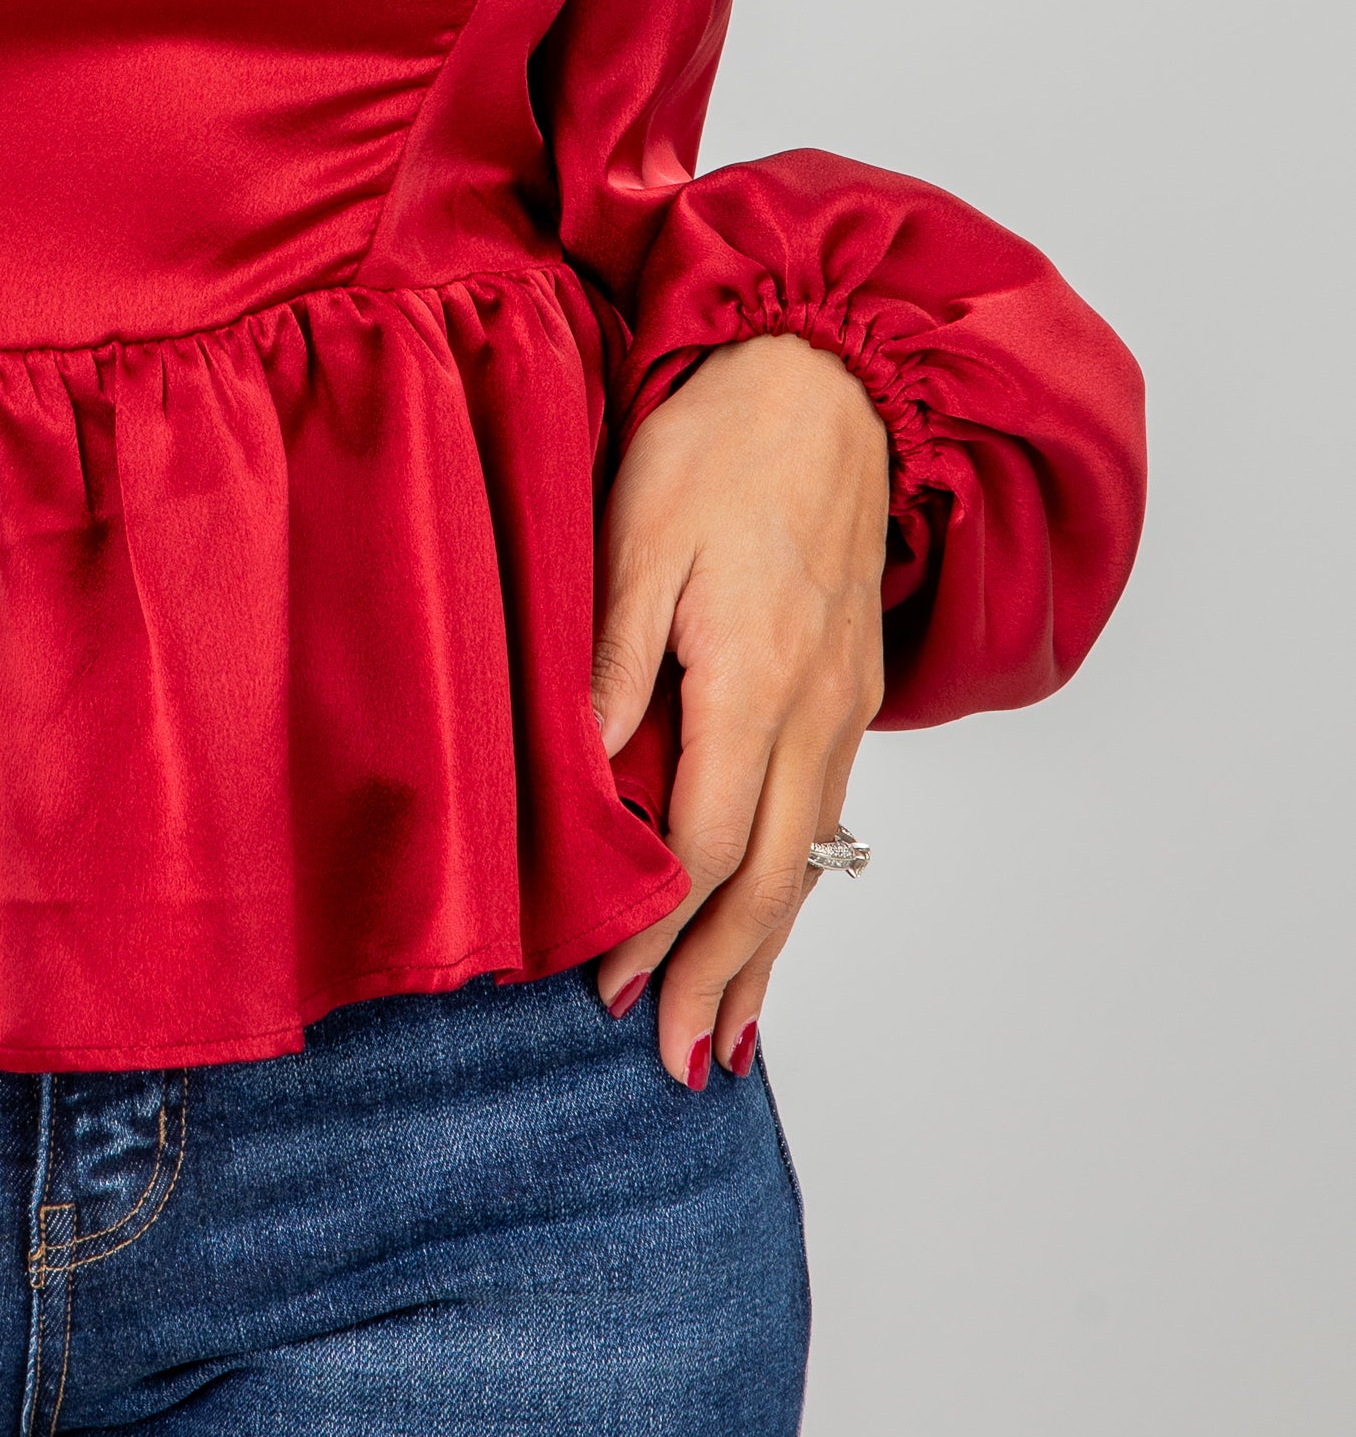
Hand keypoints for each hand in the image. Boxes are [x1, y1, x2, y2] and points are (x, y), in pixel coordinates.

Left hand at [589, 332, 889, 1088]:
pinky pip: (825, 811)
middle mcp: (815, 707)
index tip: (606, 984)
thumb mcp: (635, 537)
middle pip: (772, 878)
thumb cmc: (717, 442)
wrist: (832, 377)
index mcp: (753, 675)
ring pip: (810, 857)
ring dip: (767, 952)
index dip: (659, 926)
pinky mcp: (854, 685)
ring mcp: (845, 701)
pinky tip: (774, 921)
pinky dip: (797, 885)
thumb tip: (582, 778)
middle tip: (672, 1058)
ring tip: (724, 1035)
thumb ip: (610, 662)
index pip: (706, 841)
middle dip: (720, 977)